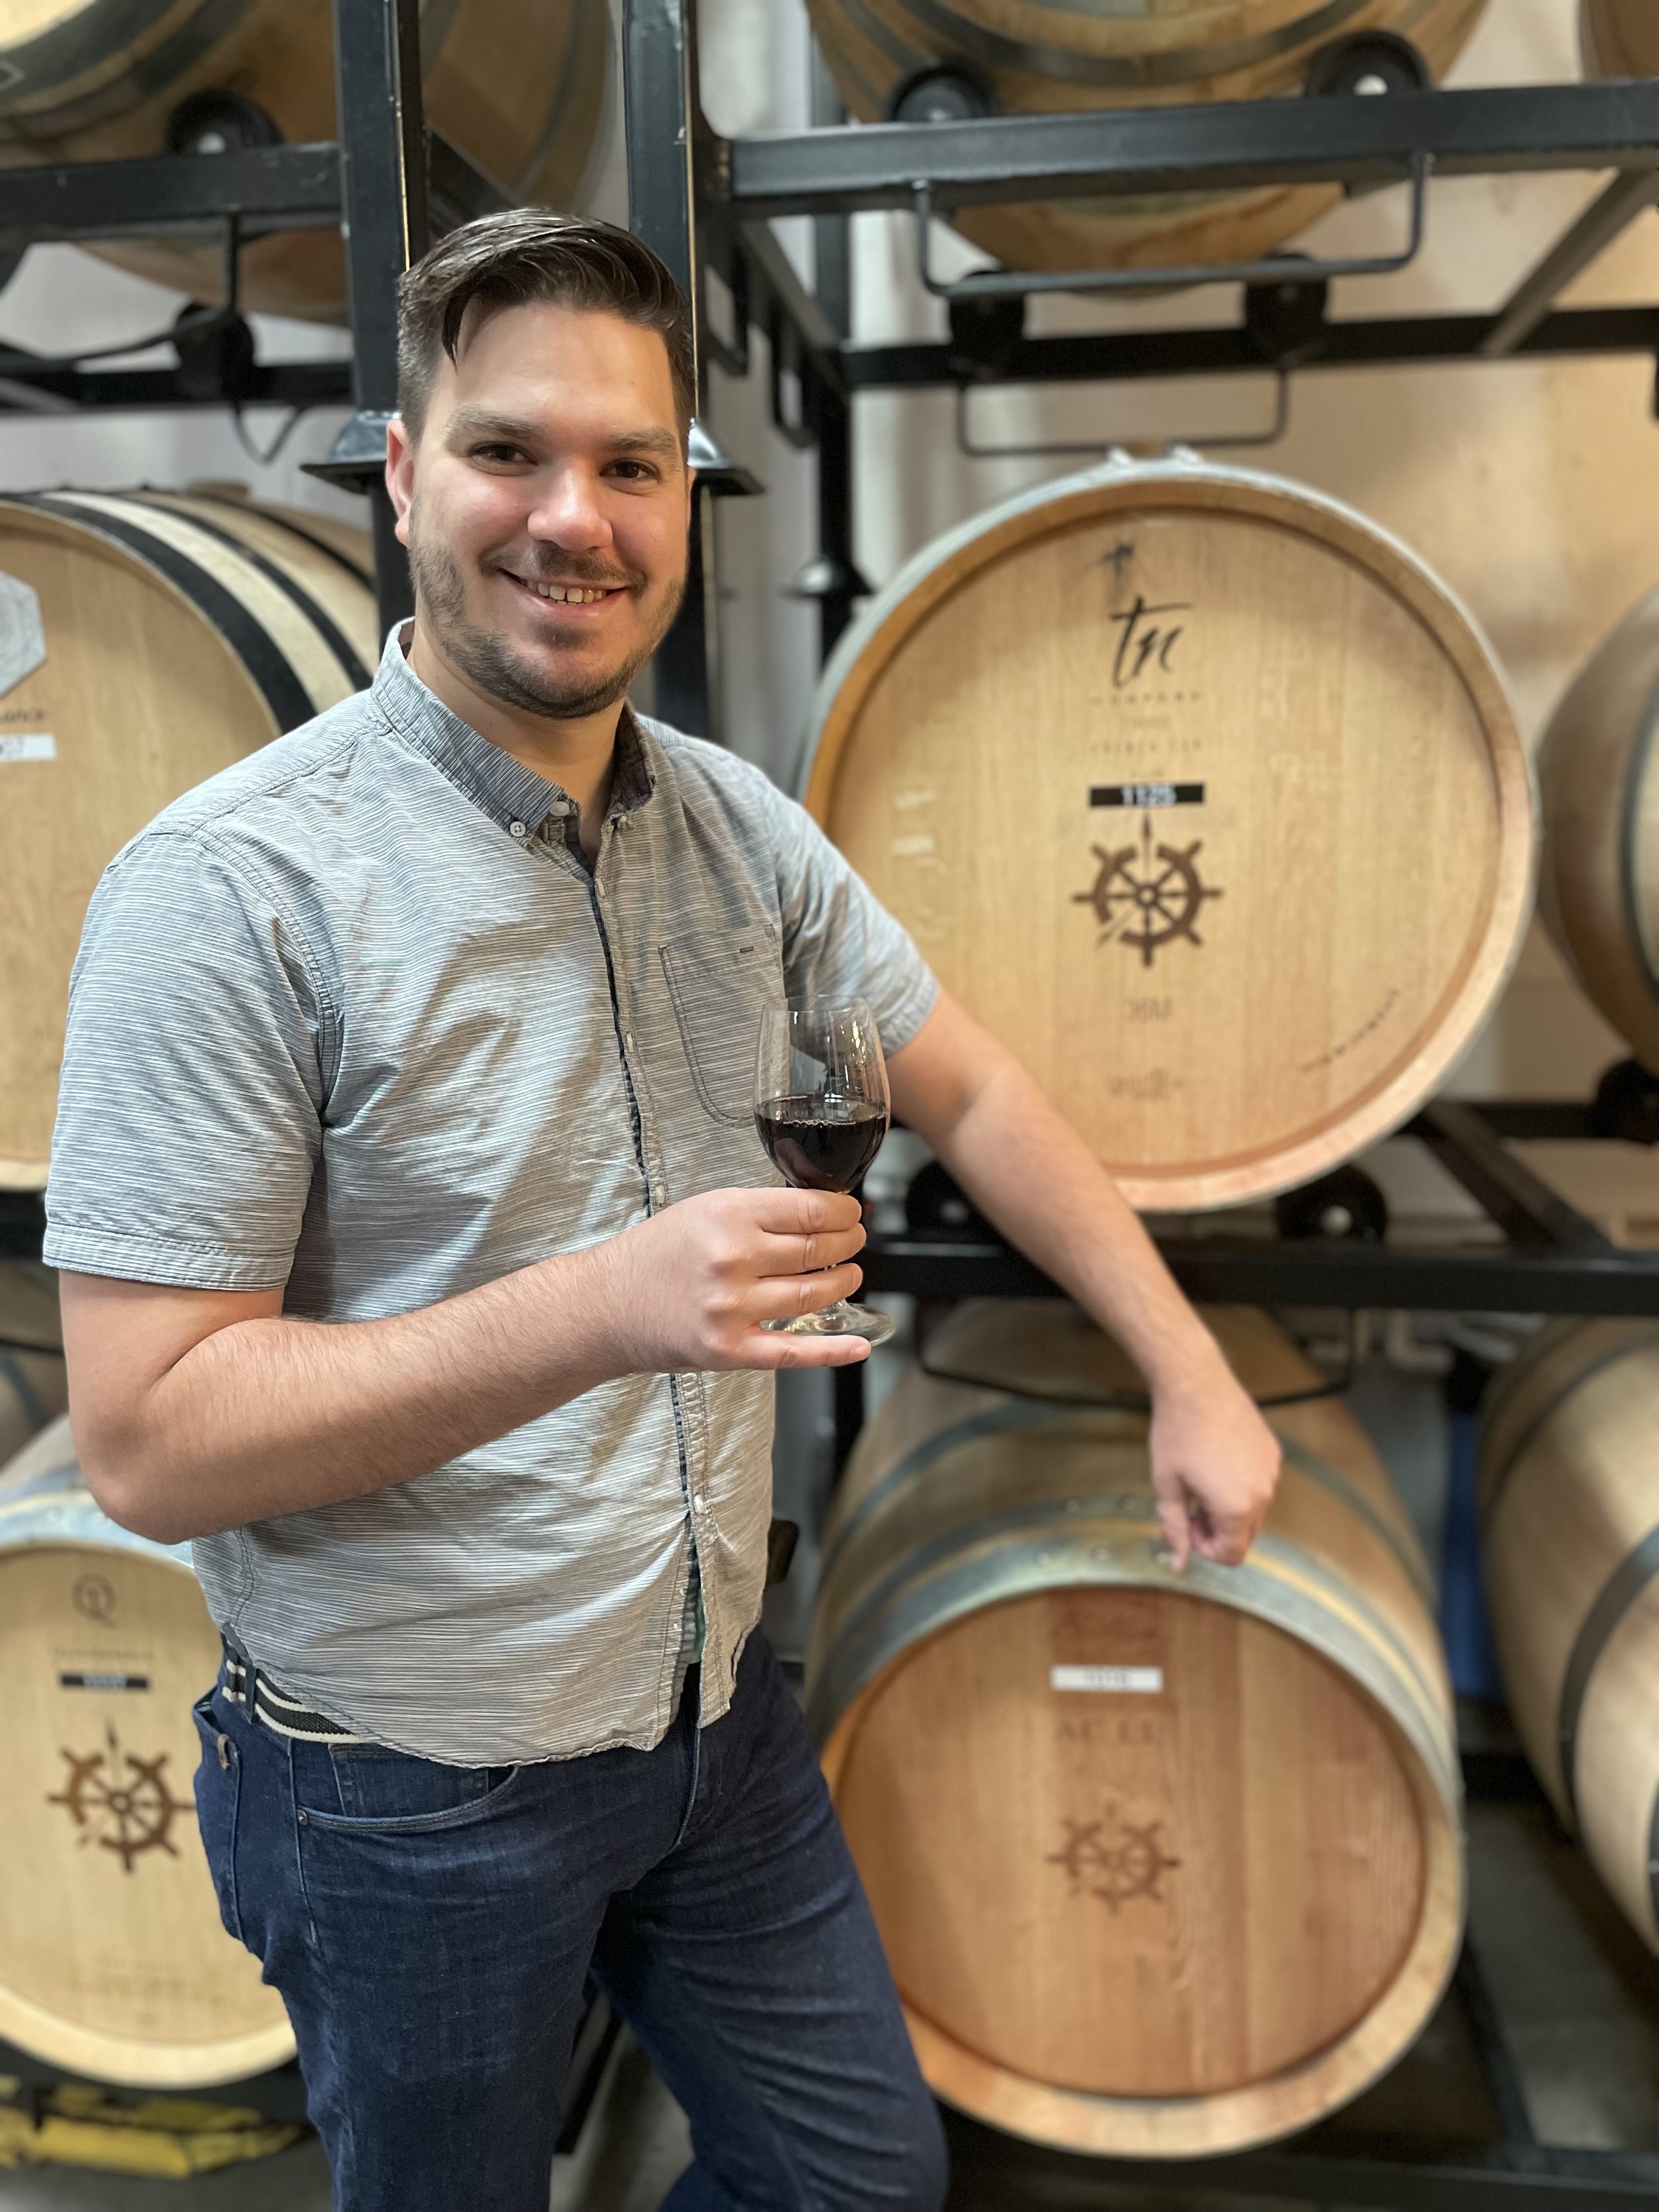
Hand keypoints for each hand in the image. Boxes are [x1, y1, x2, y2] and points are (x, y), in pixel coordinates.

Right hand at [594, 1185, 870, 1372]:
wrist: (607, 1305)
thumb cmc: (654, 1255)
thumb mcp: (703, 1210)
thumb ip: (756, 1211)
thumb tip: (815, 1213)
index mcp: (728, 1216)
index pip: (811, 1210)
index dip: (844, 1212)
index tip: (851, 1213)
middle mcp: (733, 1259)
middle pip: (818, 1250)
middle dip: (849, 1244)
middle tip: (855, 1241)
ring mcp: (733, 1307)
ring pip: (813, 1294)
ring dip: (843, 1282)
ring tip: (849, 1274)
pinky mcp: (730, 1348)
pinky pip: (794, 1350)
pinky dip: (833, 1350)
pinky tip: (859, 1344)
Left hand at [1147, 1354, 1281, 1571]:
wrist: (1195, 1384)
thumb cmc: (1177, 1433)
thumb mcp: (1167, 1487)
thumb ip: (1175, 1530)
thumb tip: (1178, 1565)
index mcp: (1236, 1508)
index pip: (1232, 1556)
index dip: (1205, 1548)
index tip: (1187, 1523)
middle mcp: (1262, 1494)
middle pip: (1244, 1536)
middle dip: (1216, 1530)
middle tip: (1190, 1504)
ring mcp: (1271, 1472)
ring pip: (1253, 1511)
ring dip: (1229, 1508)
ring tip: (1201, 1479)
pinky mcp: (1273, 1453)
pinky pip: (1260, 1485)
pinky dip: (1240, 1485)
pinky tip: (1216, 1461)